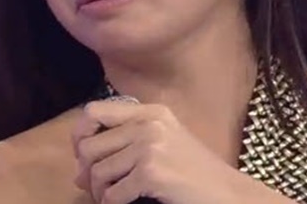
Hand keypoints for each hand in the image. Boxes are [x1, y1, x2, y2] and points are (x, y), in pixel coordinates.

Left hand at [72, 101, 279, 203]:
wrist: (228, 192)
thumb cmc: (195, 171)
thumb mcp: (164, 142)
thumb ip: (126, 143)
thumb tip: (78, 167)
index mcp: (151, 112)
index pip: (93, 111)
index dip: (80, 135)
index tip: (84, 156)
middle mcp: (149, 124)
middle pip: (88, 146)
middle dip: (87, 172)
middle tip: (96, 187)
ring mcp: (150, 147)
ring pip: (97, 172)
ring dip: (100, 192)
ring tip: (112, 197)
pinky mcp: (152, 173)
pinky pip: (112, 194)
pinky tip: (128, 203)